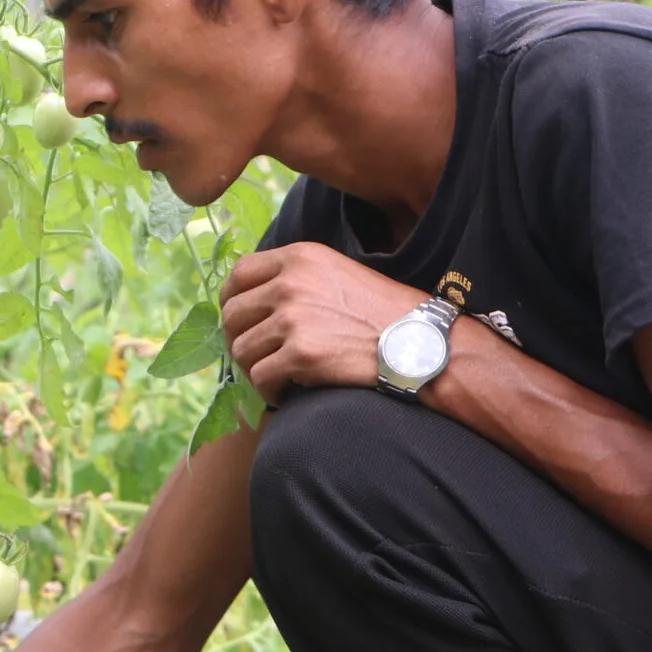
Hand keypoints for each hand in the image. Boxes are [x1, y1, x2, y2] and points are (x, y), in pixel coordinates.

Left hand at [219, 243, 426, 403]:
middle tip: (260, 358)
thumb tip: (251, 300)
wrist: (420, 342)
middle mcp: (290, 283)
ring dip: (255, 369)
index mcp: (299, 258)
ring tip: (279, 377)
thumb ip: (295, 278)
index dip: (231, 301)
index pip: (239, 274)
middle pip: (232, 315)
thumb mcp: (336, 273)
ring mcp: (293, 318)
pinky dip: (269, 392)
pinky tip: (287, 393)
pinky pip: (259, 378)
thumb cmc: (381, 312)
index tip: (240, 322)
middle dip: (240, 340)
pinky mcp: (301, 354)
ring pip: (241, 350)